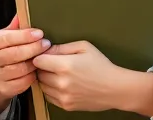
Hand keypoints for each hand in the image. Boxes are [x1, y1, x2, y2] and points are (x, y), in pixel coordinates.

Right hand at [0, 16, 49, 116]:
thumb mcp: (0, 40)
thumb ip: (12, 29)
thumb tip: (22, 14)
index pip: (6, 37)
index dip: (25, 35)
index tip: (39, 33)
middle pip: (15, 53)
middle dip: (34, 47)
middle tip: (46, 43)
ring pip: (21, 68)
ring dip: (35, 62)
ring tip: (43, 57)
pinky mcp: (3, 90)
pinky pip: (23, 82)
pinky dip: (32, 75)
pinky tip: (36, 69)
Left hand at [34, 41, 152, 113]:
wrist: (115, 88)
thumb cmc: (101, 65)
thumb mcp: (84, 47)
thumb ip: (63, 47)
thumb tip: (47, 49)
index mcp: (64, 66)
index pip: (38, 61)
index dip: (40, 56)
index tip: (45, 55)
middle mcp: (61, 83)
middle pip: (39, 74)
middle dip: (43, 68)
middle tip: (51, 64)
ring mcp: (63, 96)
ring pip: (43, 86)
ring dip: (46, 80)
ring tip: (58, 74)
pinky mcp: (66, 106)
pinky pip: (49, 97)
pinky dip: (51, 90)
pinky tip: (62, 84)